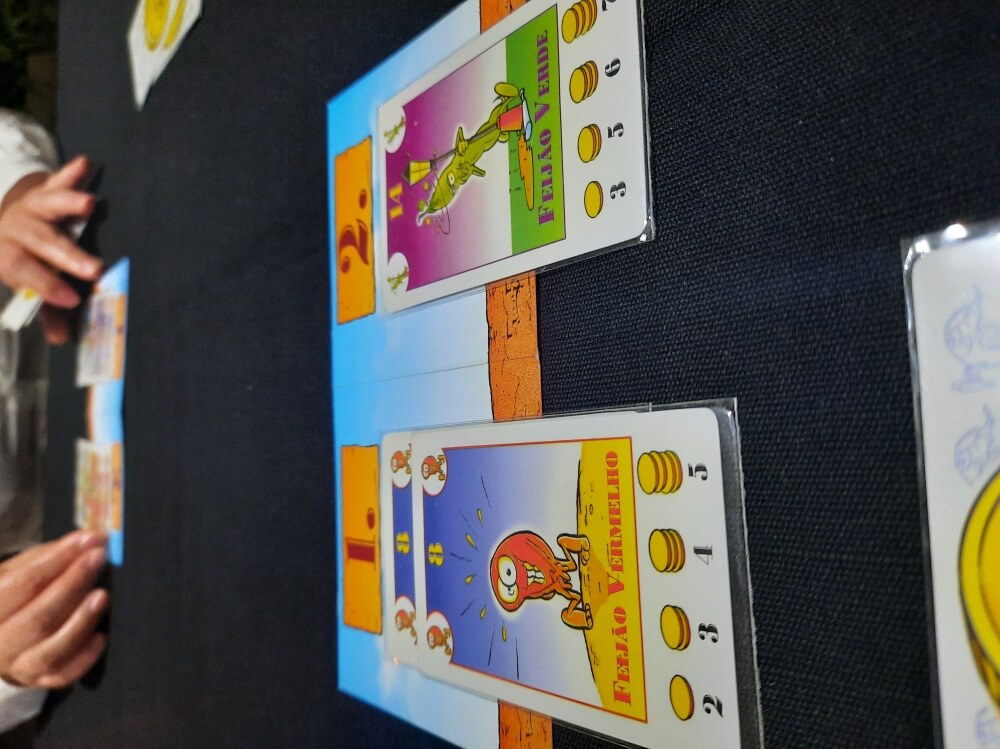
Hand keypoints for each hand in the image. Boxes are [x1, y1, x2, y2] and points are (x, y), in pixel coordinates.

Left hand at [0, 156, 100, 343]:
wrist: (3, 227)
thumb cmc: (21, 262)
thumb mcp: (25, 286)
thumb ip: (45, 311)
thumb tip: (62, 338)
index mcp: (6, 254)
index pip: (22, 269)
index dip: (44, 284)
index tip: (70, 299)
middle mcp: (15, 227)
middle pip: (39, 239)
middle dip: (66, 254)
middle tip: (93, 269)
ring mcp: (31, 206)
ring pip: (46, 204)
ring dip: (68, 203)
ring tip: (90, 205)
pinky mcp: (46, 191)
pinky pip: (58, 181)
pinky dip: (71, 173)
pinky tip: (85, 163)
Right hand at [0, 531, 109, 688]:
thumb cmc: (13, 596)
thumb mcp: (15, 571)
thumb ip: (48, 556)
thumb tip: (86, 539)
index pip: (23, 584)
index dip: (58, 560)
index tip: (90, 539)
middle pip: (38, 618)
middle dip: (72, 585)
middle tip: (99, 560)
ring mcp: (18, 667)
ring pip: (50, 652)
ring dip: (80, 622)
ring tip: (103, 596)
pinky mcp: (39, 681)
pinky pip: (63, 676)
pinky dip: (84, 657)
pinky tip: (102, 636)